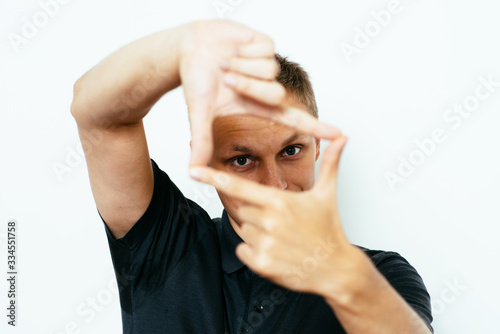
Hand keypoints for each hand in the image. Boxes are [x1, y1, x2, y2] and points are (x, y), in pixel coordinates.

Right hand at [178, 20, 338, 166]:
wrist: (190, 48)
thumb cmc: (197, 80)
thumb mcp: (200, 113)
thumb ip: (201, 141)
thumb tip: (193, 171)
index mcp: (258, 105)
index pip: (292, 118)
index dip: (315, 126)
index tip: (338, 135)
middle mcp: (267, 87)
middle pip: (276, 94)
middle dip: (247, 87)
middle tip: (226, 80)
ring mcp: (268, 65)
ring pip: (270, 71)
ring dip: (242, 67)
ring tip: (226, 64)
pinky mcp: (266, 44)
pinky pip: (265, 50)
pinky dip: (244, 51)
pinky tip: (234, 50)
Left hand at [190, 134, 370, 296]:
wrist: (335, 268)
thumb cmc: (329, 228)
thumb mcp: (327, 194)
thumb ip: (330, 163)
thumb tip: (343, 137)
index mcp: (279, 201)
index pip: (239, 186)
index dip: (213, 177)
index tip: (193, 170)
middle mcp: (268, 222)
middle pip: (241, 209)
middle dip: (255, 212)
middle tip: (279, 220)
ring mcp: (264, 244)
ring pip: (242, 229)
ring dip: (255, 231)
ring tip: (281, 235)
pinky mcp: (261, 264)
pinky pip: (242, 249)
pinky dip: (252, 249)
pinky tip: (275, 249)